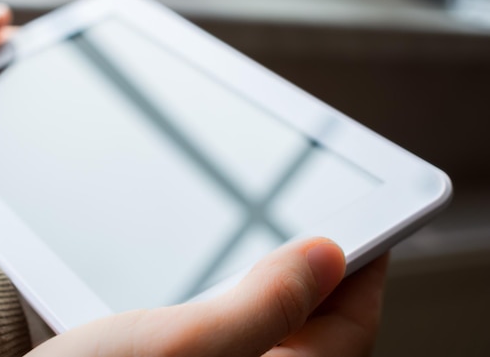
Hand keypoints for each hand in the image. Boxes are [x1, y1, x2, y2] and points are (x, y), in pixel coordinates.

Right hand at [26, 238, 387, 356]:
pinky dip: (234, 292)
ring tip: (273, 233)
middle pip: (315, 325)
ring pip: (270, 322)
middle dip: (319, 270)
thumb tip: (330, 255)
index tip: (373, 221)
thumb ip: (267, 305)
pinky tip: (218, 266)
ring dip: (273, 278)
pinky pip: (233, 327)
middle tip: (318, 216)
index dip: (366, 269)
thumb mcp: (188, 344)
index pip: (352, 329)